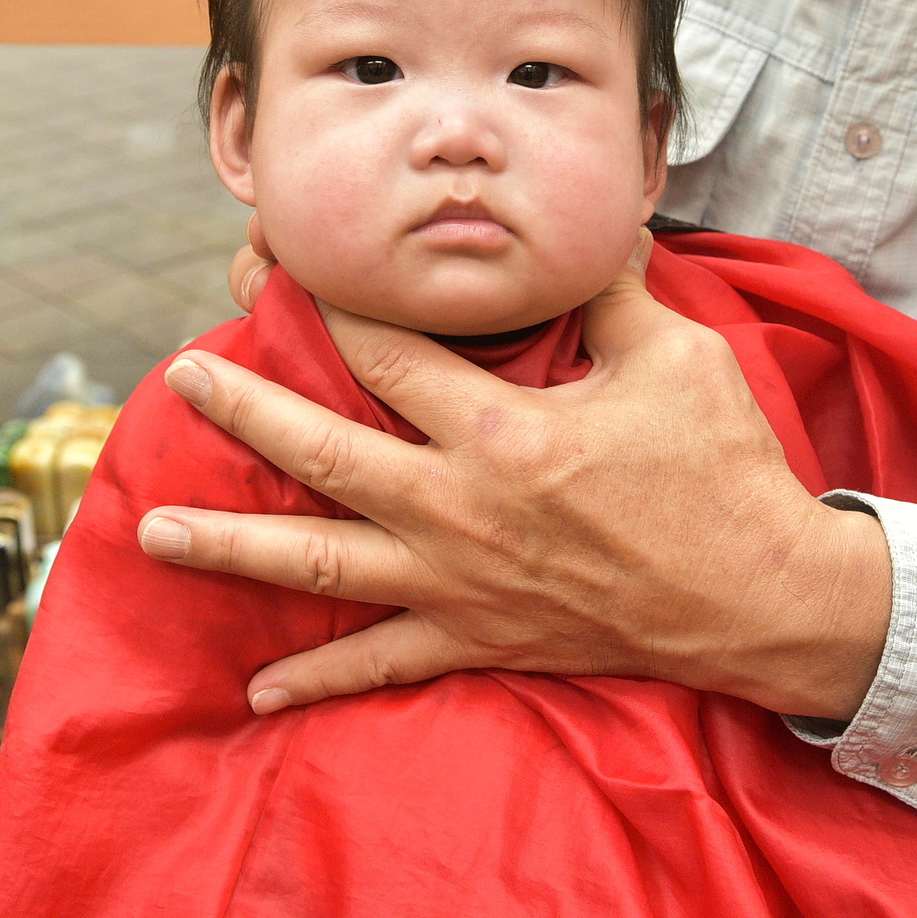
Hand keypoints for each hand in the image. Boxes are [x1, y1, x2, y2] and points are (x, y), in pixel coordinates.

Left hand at [141, 228, 894, 718]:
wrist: (763, 601)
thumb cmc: (724, 475)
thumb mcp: (677, 361)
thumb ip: (615, 292)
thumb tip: (593, 228)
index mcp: (503, 430)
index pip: (390, 353)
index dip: (331, 306)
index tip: (279, 274)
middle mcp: (460, 508)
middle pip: (321, 450)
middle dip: (241, 413)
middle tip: (178, 381)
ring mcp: (460, 583)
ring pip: (321, 561)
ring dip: (231, 547)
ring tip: (153, 534)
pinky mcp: (479, 640)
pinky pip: (381, 665)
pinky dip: (317, 677)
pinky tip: (256, 689)